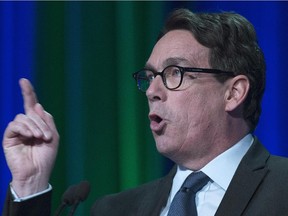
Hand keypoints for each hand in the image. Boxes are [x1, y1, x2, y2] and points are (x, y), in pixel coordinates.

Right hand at [2, 78, 58, 196]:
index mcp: (36, 124)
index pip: (31, 105)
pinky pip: (14, 125)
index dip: (28, 93)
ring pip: (22, 117)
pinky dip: (24, 128)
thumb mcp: (53, 136)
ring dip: (34, 126)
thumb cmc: (46, 156)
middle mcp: (26, 125)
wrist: (38, 172)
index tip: (23, 81)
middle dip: (40, 122)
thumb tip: (36, 105)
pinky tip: (30, 136)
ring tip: (40, 138)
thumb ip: (47, 120)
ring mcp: (17, 131)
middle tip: (46, 136)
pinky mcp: (9, 138)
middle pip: (30, 112)